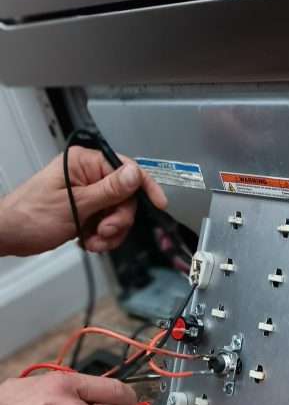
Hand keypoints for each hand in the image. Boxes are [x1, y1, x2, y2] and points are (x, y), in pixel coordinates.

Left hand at [0, 146, 166, 256]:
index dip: (144, 187)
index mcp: (84, 163)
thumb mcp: (75, 204)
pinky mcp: (85, 210)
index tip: (158, 204)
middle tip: (104, 231)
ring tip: (91, 240)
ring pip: (118, 213)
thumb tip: (134, 174)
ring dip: (109, 232)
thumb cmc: (30, 216)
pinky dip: (101, 236)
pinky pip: (107, 223)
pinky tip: (87, 241)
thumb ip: (108, 190)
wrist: (10, 235)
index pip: (125, 169)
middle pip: (125, 196)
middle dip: (118, 220)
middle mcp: (87, 175)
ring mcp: (87, 193)